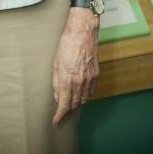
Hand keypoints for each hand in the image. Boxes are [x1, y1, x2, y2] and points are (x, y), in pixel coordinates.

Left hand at [52, 7, 99, 125]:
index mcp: (67, 80)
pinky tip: (80, 91)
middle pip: (74, 105)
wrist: (83, 32)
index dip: (59, 115)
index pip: (64, 105)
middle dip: (67, 110)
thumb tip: (57, 96)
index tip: (56, 121)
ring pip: (83, 99)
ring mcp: (89, 79)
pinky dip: (85, 94)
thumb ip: (56, 82)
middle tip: (61, 111)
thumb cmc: (66, 45)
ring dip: (76, 102)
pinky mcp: (96, 75)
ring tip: (70, 101)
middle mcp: (79, 82)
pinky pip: (91, 91)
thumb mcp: (55, 63)